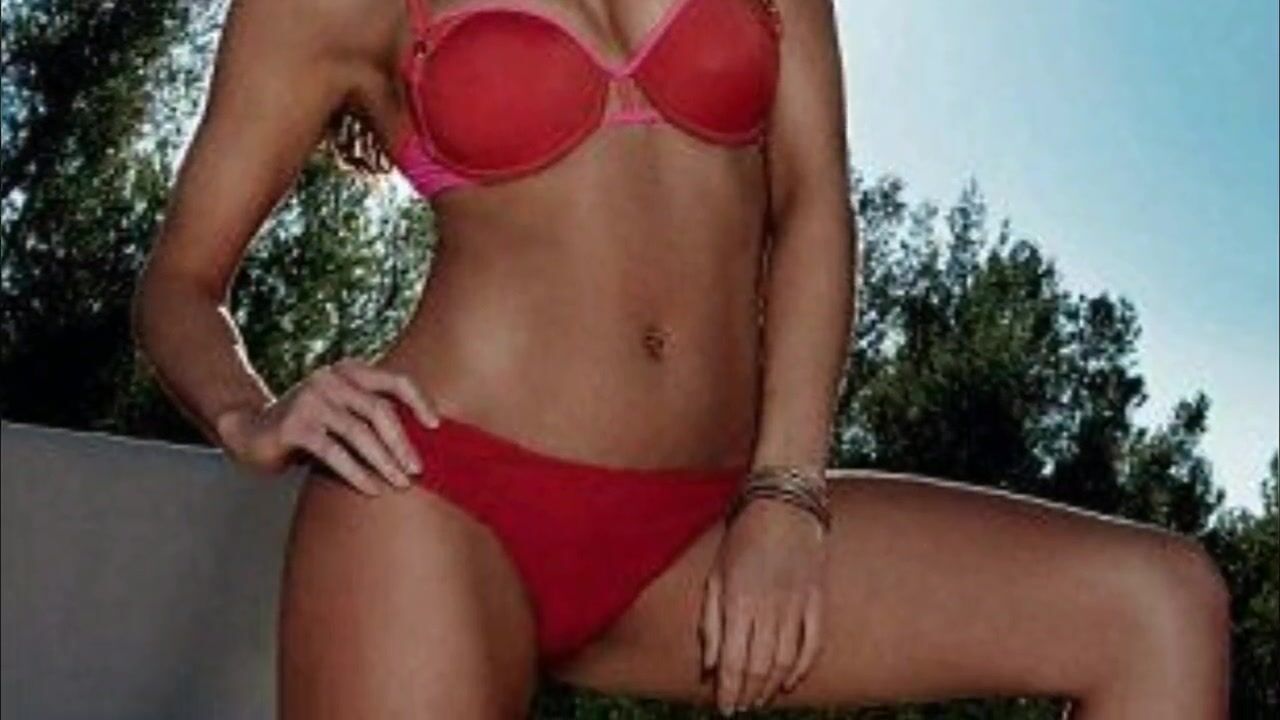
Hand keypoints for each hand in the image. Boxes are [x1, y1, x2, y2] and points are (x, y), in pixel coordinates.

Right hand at [216, 358, 440, 495]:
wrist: (249, 432)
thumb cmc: (309, 428)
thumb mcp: (342, 414)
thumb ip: (371, 417)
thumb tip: (421, 446)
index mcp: (348, 371)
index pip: (394, 380)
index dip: (419, 401)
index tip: (436, 427)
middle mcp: (330, 378)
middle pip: (379, 410)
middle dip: (402, 443)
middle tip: (418, 469)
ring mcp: (311, 399)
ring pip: (359, 432)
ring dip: (384, 461)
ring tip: (400, 483)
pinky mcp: (295, 425)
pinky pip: (334, 452)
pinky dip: (357, 473)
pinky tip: (372, 489)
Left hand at [700, 496, 827, 714]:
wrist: (784, 504)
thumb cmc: (742, 537)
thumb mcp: (715, 575)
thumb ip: (710, 623)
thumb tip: (709, 666)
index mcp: (739, 602)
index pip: (733, 662)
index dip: (729, 691)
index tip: (725, 709)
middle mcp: (769, 608)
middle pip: (759, 667)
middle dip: (748, 694)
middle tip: (741, 707)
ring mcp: (796, 605)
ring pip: (785, 661)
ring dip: (771, 686)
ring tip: (760, 699)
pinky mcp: (817, 599)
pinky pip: (813, 644)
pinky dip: (802, 668)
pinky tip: (790, 682)